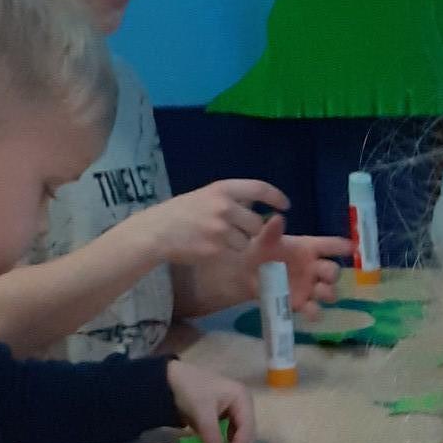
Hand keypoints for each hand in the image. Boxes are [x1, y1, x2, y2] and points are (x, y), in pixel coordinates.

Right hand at [143, 178, 288, 268]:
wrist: (157, 231)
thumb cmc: (181, 213)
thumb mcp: (205, 196)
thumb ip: (229, 199)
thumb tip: (256, 207)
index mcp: (222, 189)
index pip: (258, 188)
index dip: (276, 196)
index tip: (285, 205)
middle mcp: (224, 206)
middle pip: (257, 223)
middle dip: (251, 231)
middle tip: (235, 233)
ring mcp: (220, 228)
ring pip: (247, 242)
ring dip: (239, 244)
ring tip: (218, 241)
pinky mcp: (216, 248)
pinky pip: (234, 254)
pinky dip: (228, 254)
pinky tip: (211, 249)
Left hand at [166, 360, 255, 442]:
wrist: (170, 379)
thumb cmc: (189, 389)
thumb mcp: (201, 410)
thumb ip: (211, 433)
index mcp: (242, 397)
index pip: (248, 426)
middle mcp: (243, 404)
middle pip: (246, 431)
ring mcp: (234, 410)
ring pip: (238, 434)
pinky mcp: (224, 416)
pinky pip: (229, 433)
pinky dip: (223, 442)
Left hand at [258, 224, 353, 309]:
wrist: (248, 274)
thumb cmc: (262, 252)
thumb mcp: (264, 240)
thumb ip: (272, 231)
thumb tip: (277, 218)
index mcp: (309, 248)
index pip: (330, 246)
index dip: (342, 246)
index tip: (353, 248)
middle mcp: (314, 268)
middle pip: (333, 271)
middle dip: (332, 273)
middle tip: (325, 274)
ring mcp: (310, 288)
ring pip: (329, 292)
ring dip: (327, 292)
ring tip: (318, 292)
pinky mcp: (302, 304)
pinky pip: (314, 310)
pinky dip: (314, 312)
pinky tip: (310, 311)